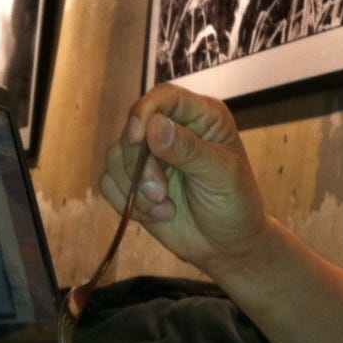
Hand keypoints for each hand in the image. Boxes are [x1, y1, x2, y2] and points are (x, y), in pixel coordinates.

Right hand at [100, 83, 268, 271]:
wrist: (226, 246)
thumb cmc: (235, 205)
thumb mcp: (221, 176)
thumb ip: (189, 150)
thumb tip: (153, 126)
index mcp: (201, 118)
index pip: (164, 97)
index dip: (144, 112)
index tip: (137, 138)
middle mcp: (173, 130)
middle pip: (132, 129)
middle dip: (139, 166)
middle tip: (161, 193)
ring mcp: (151, 156)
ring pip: (116, 155)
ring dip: (134, 187)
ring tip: (164, 207)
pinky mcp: (135, 182)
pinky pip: (108, 182)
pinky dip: (127, 202)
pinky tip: (157, 215)